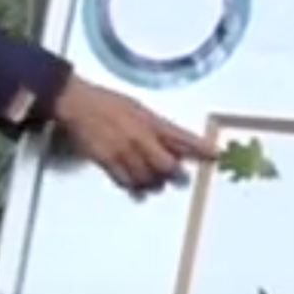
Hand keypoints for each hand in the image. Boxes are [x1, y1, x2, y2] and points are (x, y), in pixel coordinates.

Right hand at [50, 77, 214, 191]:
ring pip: (147, 177)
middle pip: (166, 165)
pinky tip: (139, 191)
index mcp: (150, 121)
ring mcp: (124, 151)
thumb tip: (175, 144)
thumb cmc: (108, 102)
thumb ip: (158, 127)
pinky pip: (126, 181)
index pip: (182, 137)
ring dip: (154, 183)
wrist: (78, 104)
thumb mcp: (139, 109)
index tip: (215, 156)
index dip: (200, 148)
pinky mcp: (107, 161)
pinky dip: (135, 188)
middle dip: (176, 174)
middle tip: (180, 178)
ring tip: (156, 184)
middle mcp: (140, 138)